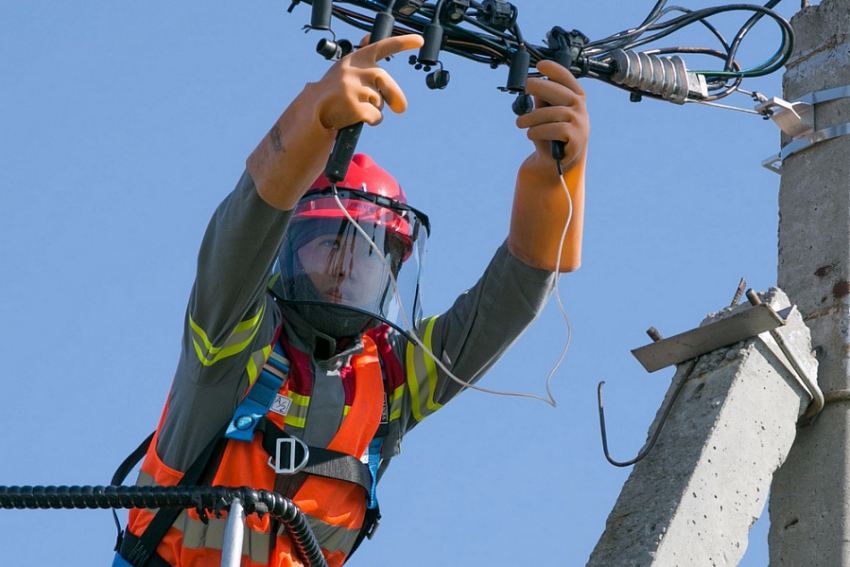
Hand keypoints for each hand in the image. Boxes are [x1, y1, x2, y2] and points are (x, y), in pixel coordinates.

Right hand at [247, 34, 423, 209]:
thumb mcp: (348, 77)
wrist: (310, 112)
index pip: (382, 47)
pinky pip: (375, 117)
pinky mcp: (354, 105)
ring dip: (376, 110)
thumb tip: (401, 106)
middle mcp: (355, 70)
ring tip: (359, 111)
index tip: (419, 41)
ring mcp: (354, 87)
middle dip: (395, 96)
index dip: (402, 43)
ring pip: (380, 102)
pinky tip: (356, 120)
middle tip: (400, 109)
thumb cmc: (334, 96)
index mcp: (355, 60)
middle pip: (386, 82)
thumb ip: (371, 78)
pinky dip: (371, 122)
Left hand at [516, 60, 588, 171]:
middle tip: (524, 88)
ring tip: (520, 123)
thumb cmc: (549, 133)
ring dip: (532, 117)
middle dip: (540, 87)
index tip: (540, 65)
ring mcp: (580, 123)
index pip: (567, 78)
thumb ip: (542, 98)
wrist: (555, 162)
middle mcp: (580, 108)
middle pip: (560, 92)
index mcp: (574, 96)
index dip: (555, 70)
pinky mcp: (576, 139)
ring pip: (554, 113)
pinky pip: (555, 129)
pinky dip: (538, 131)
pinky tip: (531, 134)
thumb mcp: (545, 112)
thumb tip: (530, 83)